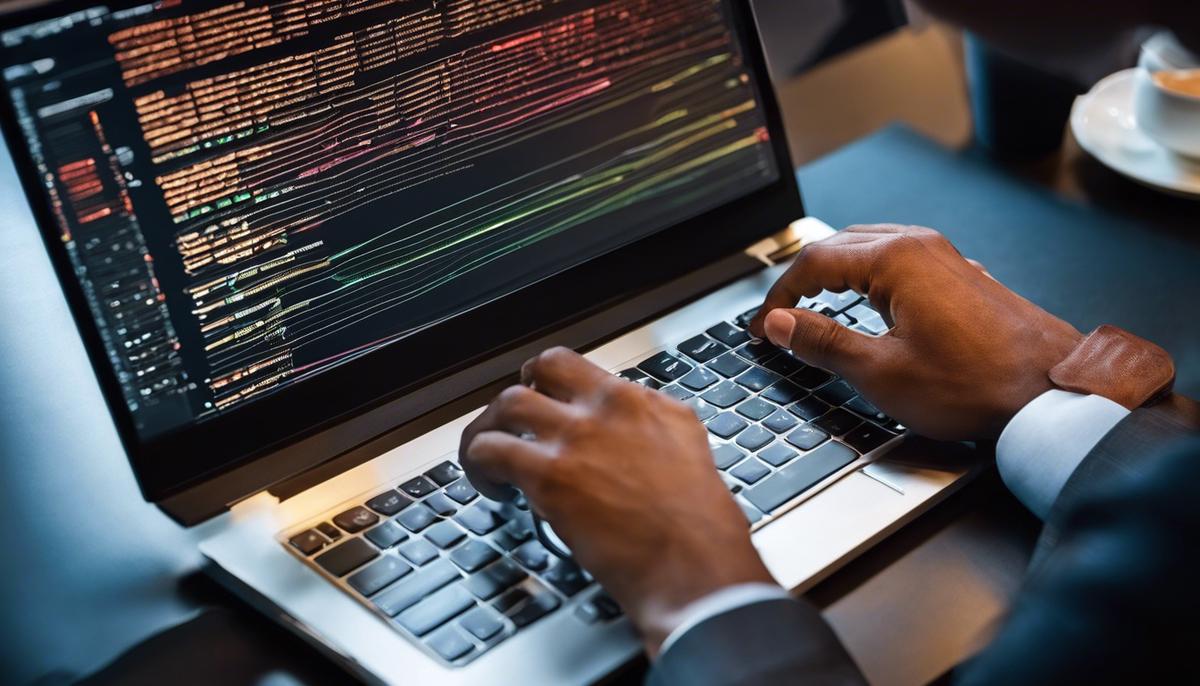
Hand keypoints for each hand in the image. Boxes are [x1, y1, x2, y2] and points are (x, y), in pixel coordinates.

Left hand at [459, 347, 774, 654]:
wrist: (696, 565)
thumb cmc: (700, 529)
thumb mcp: (689, 453)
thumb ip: (653, 433)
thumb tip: (630, 438)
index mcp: (642, 403)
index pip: (581, 368)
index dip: (553, 384)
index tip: (547, 402)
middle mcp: (608, 408)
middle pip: (544, 368)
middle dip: (522, 394)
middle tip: (512, 422)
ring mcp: (577, 437)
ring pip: (509, 403)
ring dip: (492, 428)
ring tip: (489, 456)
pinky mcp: (549, 474)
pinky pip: (490, 450)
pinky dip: (478, 465)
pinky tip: (490, 486)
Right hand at [749, 224, 1081, 440]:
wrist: (1054, 392)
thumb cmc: (977, 386)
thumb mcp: (882, 372)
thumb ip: (823, 343)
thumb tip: (781, 324)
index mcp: (896, 260)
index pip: (813, 263)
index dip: (779, 296)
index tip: (764, 326)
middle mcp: (921, 246)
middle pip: (840, 245)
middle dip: (802, 279)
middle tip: (780, 316)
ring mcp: (946, 257)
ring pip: (871, 247)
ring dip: (835, 272)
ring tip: (813, 305)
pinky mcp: (963, 275)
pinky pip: (901, 259)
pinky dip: (869, 275)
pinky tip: (869, 302)